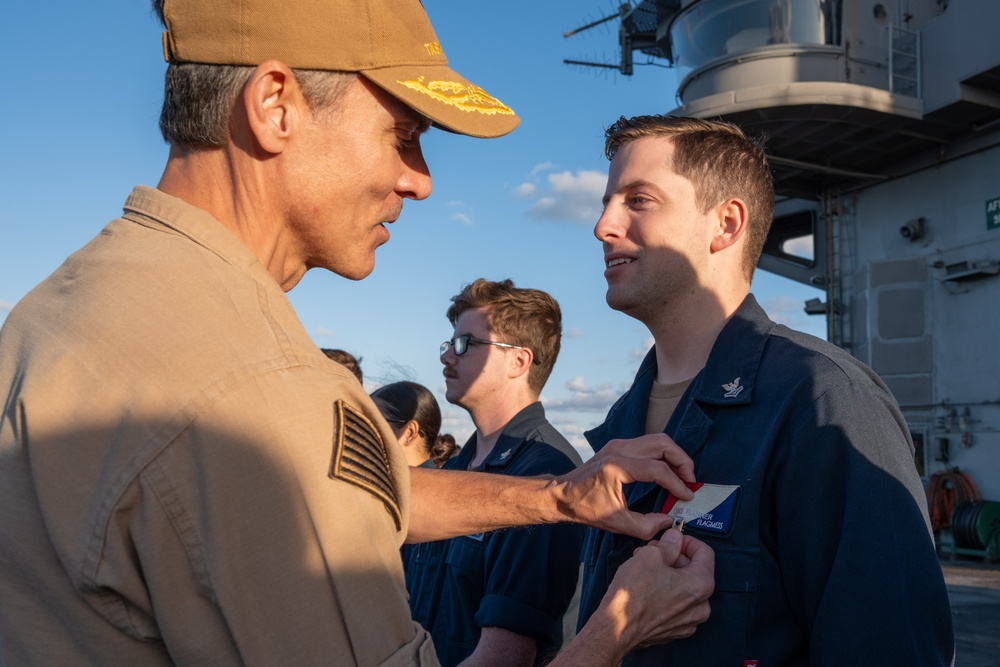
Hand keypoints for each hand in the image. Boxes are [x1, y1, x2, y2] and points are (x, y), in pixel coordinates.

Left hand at [549, 433, 696, 539]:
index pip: (658, 469)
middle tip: (691, 481)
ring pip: (657, 440)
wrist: (561, 495)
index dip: (677, 483)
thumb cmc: (585, 509)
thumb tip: (669, 520)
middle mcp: (619, 449)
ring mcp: (618, 444)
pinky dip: (663, 455)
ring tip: (682, 477)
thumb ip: (646, 525)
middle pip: (662, 443)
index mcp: (617, 467)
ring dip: (674, 456)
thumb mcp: (616, 523)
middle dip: (682, 460)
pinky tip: (667, 472)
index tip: (687, 497)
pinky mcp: (618, 445)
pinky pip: (648, 444)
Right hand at [605, 529, 714, 651]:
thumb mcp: (651, 555)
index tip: (675, 538)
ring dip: (668, 574)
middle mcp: (701, 606)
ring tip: (646, 566)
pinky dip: (666, 593)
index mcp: (701, 585)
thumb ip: (669, 543)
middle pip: (694, 571)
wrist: (617, 627)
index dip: (687, 541)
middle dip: (674, 557)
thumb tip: (675, 538)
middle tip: (655, 550)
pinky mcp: (675, 630)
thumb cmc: (633, 594)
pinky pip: (676, 605)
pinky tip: (647, 586)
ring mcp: (689, 621)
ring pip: (684, 589)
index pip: (705, 553)